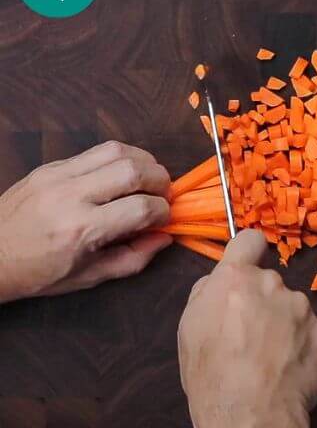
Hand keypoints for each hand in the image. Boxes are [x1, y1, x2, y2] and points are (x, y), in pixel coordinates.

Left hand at [0, 141, 171, 302]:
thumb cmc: (41, 272)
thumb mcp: (92, 276)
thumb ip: (134, 257)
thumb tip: (164, 237)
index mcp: (82, 229)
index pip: (140, 208)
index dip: (163, 212)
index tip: (165, 220)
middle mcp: (71, 196)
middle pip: (131, 170)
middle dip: (160, 180)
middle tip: (165, 195)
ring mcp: (58, 175)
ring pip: (114, 151)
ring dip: (143, 161)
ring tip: (150, 179)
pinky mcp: (50, 166)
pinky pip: (93, 153)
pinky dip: (118, 160)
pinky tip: (123, 176)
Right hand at [178, 229, 316, 427]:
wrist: (252, 412)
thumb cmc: (211, 373)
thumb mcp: (189, 326)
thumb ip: (208, 294)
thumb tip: (220, 284)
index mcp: (234, 278)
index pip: (249, 240)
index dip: (249, 251)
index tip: (249, 263)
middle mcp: (272, 285)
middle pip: (269, 282)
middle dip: (262, 300)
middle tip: (250, 334)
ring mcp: (301, 309)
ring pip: (291, 307)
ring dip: (284, 323)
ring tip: (269, 357)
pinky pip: (309, 331)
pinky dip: (300, 344)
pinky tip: (286, 367)